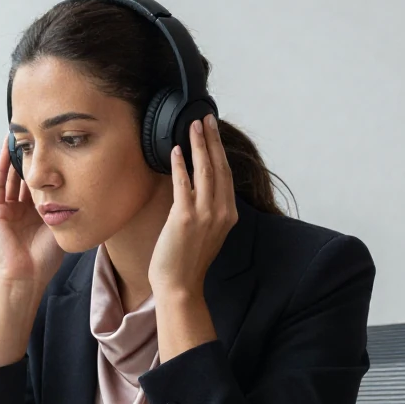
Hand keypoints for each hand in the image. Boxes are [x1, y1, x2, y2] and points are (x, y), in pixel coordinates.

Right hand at [0, 135, 63, 289]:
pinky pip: (0, 183)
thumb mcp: (63, 226)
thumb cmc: (46, 259)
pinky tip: (9, 148)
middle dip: (33, 156)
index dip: (49, 166)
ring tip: (23, 133)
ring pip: (13, 176)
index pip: (44, 183)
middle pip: (27, 176)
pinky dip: (3, 165)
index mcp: (40, 213)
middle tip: (40, 133)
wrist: (27, 277)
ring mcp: (9, 209)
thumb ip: (70, 209)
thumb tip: (92, 191)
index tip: (57, 146)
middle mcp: (24, 209)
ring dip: (17, 156)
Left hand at [148, 114, 237, 299]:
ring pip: (206, 171)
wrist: (180, 286)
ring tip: (194, 125)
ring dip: (200, 145)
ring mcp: (205, 214)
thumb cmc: (187, 261)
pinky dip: (181, 165)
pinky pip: (184, 184)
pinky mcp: (186, 217)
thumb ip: (205, 210)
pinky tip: (176, 150)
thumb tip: (194, 187)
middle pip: (220, 167)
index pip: (226, 175)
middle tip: (206, 118)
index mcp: (228, 215)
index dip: (220, 151)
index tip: (213, 131)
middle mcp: (222, 212)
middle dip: (213, 140)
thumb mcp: (205, 232)